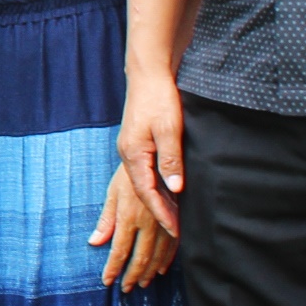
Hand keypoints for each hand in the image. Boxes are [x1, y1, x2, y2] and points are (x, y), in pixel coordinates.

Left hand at [92, 164, 176, 288]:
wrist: (156, 158)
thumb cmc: (129, 174)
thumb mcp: (113, 193)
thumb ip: (106, 219)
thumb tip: (94, 241)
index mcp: (128, 216)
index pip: (119, 250)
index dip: (113, 268)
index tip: (107, 281)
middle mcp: (147, 222)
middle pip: (139, 257)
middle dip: (132, 275)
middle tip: (126, 288)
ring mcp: (163, 222)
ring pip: (157, 255)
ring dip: (149, 272)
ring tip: (142, 283)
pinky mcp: (175, 220)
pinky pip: (173, 246)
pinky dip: (166, 260)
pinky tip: (162, 270)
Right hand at [115, 68, 184, 238]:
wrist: (148, 74)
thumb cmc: (159, 98)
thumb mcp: (168, 129)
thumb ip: (171, 159)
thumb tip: (176, 188)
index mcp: (133, 154)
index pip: (146, 193)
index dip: (162, 213)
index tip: (175, 230)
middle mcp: (128, 154)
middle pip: (142, 192)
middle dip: (159, 213)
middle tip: (177, 232)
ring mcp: (131, 149)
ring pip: (144, 183)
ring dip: (158, 201)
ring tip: (174, 218)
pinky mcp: (137, 144)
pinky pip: (145, 173)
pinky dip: (156, 187)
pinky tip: (168, 192)